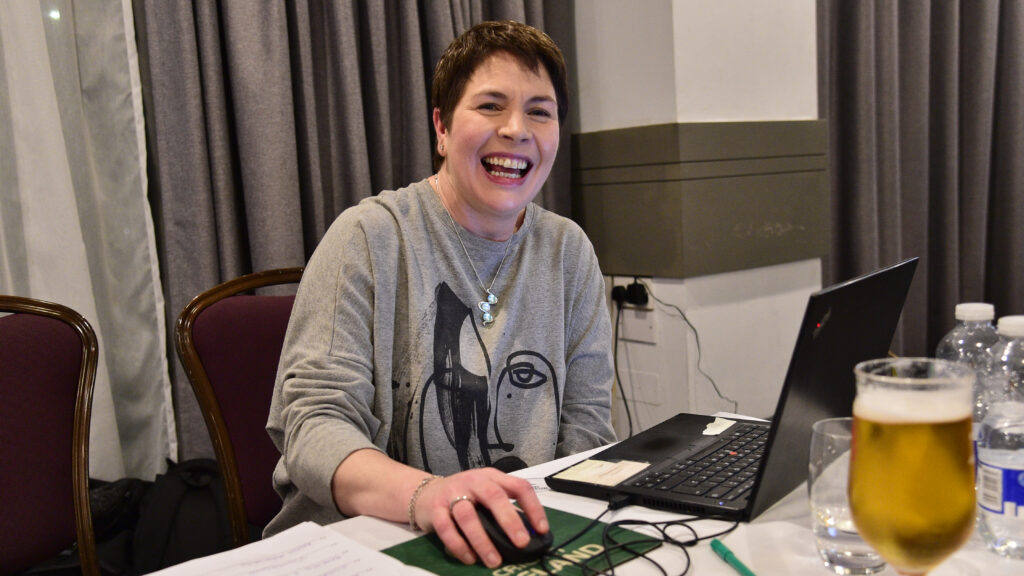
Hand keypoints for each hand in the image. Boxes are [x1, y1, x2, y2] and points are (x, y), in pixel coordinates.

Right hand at [413, 468, 547, 567]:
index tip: (542, 529)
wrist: (424, 494)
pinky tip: (470, 558)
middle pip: (494, 497)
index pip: (518, 486)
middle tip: (521, 543)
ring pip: (468, 515)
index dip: (533, 507)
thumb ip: (503, 510)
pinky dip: (459, 546)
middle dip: (510, 521)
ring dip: (482, 540)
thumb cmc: (463, 497)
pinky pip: (446, 529)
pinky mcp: (435, 509)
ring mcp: (452, 494)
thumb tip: (529, 535)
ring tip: (494, 561)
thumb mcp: (485, 495)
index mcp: (491, 478)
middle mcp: (473, 482)